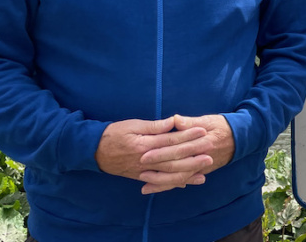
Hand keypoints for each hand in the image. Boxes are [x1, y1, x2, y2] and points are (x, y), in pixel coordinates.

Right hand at [96, 117, 213, 192]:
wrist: (93, 151)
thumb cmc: (113, 134)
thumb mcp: (132, 125)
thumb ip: (154, 126)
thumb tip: (173, 121)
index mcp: (144, 145)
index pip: (171, 140)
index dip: (188, 136)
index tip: (203, 131)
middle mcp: (145, 160)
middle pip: (173, 159)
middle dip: (193, 156)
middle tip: (211, 153)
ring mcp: (143, 171)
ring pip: (168, 175)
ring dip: (188, 173)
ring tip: (205, 171)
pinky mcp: (140, 177)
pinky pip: (159, 182)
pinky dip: (173, 183)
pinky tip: (187, 183)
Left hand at [138, 114, 235, 193]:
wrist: (240, 138)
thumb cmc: (221, 126)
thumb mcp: (208, 120)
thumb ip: (190, 122)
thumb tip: (175, 120)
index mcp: (203, 142)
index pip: (179, 148)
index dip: (161, 152)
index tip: (145, 153)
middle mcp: (202, 156)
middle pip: (178, 165)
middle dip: (158, 168)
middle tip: (140, 169)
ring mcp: (202, 166)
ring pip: (180, 177)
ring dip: (162, 182)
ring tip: (144, 185)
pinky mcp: (201, 171)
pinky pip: (184, 181)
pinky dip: (170, 186)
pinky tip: (156, 189)